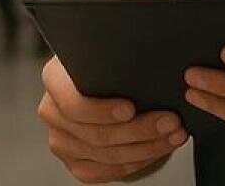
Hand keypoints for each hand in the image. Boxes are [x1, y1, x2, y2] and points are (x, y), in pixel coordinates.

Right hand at [39, 54, 187, 181]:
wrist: (104, 85)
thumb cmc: (107, 65)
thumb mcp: (108, 53)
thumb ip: (115, 57)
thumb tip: (146, 59)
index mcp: (54, 79)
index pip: (72, 103)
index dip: (102, 111)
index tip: (131, 108)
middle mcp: (52, 112)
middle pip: (95, 133)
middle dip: (140, 129)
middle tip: (170, 121)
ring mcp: (61, 141)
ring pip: (105, 156)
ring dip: (146, 147)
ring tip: (173, 134)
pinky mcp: (75, 162)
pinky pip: (106, 171)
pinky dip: (137, 162)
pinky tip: (157, 149)